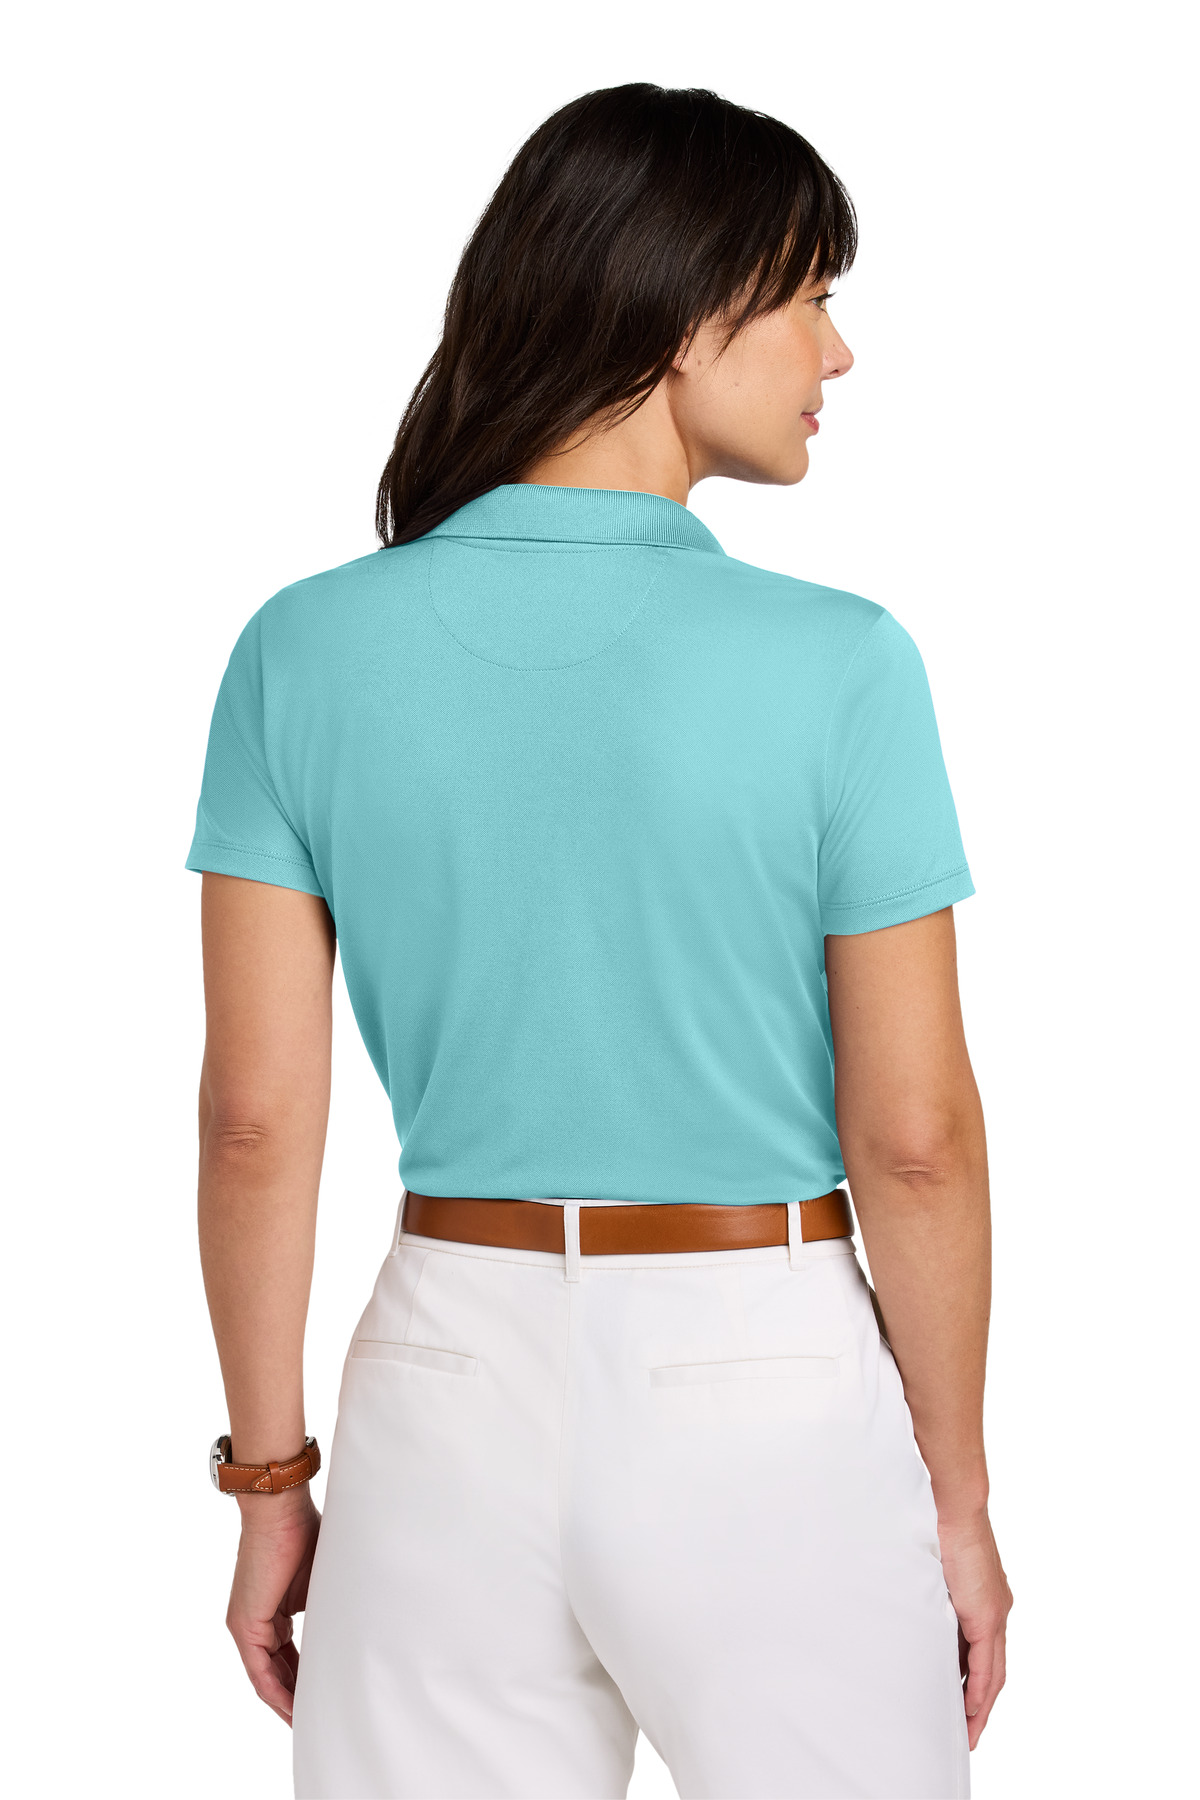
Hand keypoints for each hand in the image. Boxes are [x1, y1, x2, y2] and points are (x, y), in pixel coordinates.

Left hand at [226, 1493, 320, 1724]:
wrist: (280, 1510)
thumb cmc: (304, 1533)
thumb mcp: (321, 1581)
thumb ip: (327, 1608)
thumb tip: (352, 1626)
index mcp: (272, 1612)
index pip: (288, 1658)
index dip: (306, 1681)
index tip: (326, 1696)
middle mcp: (254, 1624)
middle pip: (277, 1673)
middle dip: (298, 1699)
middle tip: (320, 1719)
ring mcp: (247, 1627)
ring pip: (267, 1679)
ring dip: (288, 1703)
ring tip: (309, 1723)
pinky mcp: (245, 1627)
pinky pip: (259, 1672)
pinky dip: (277, 1694)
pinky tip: (294, 1710)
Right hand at [937, 1507, 1011, 1749]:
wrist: (954, 1506)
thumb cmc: (940, 1528)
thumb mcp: (939, 1573)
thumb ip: (937, 1598)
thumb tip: (920, 1615)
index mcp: (986, 1602)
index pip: (987, 1654)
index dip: (978, 1685)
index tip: (965, 1709)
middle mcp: (997, 1611)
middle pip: (995, 1672)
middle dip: (982, 1706)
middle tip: (968, 1733)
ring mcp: (995, 1613)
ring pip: (994, 1673)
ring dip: (981, 1705)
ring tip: (968, 1731)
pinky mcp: (987, 1613)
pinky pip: (987, 1663)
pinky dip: (980, 1689)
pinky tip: (970, 1708)